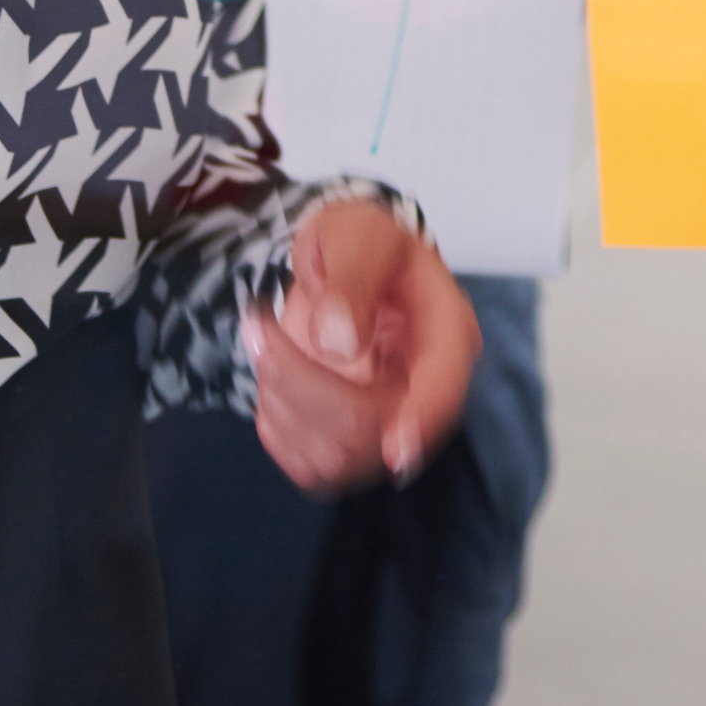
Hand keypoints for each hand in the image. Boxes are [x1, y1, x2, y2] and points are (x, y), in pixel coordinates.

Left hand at [247, 195, 481, 496]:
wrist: (342, 263)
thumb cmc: (361, 244)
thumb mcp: (358, 236)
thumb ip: (353, 278)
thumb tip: (339, 344)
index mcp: (446, 334)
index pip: (442, 391)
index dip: (421, 422)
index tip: (394, 450)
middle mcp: (425, 390)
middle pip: (372, 431)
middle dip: (300, 385)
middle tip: (258, 327)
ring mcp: (389, 424)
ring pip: (336, 460)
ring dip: (281, 403)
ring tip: (267, 343)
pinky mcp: (351, 446)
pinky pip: (311, 469)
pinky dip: (277, 428)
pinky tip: (275, 379)